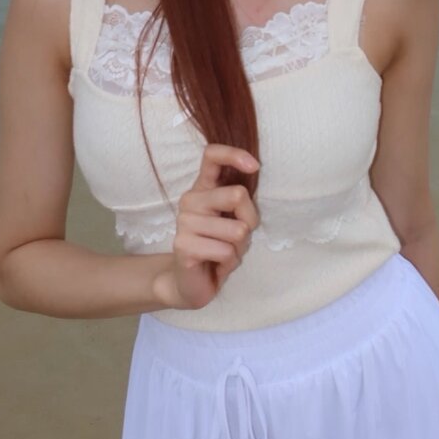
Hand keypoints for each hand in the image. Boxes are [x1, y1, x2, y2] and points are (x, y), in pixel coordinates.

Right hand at [154, 144, 260, 311]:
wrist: (191, 283)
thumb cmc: (219, 246)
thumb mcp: (235, 220)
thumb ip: (240, 203)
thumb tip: (244, 192)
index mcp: (203, 188)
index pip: (212, 155)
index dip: (234, 154)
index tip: (254, 166)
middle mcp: (190, 200)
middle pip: (237, 194)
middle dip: (249, 220)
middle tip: (238, 237)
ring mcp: (184, 222)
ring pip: (237, 230)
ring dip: (239, 248)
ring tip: (224, 253)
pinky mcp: (183, 246)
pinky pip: (227, 251)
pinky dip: (230, 263)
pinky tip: (217, 265)